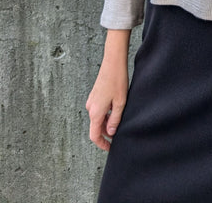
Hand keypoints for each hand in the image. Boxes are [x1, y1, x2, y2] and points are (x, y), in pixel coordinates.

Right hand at [86, 29, 130, 150]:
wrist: (113, 62)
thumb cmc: (117, 80)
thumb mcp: (120, 103)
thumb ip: (115, 120)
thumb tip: (111, 132)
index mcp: (95, 112)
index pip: (94, 135)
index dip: (102, 144)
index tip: (111, 148)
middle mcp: (90, 108)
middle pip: (96, 127)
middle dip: (107, 133)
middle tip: (120, 134)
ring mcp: (92, 101)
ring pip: (98, 118)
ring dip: (107, 123)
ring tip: (121, 120)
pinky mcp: (95, 95)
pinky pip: (99, 110)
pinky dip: (106, 114)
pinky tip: (117, 110)